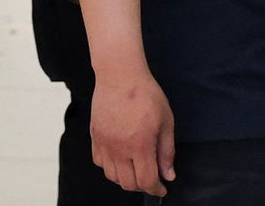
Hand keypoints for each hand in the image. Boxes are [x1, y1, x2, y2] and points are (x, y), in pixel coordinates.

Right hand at [90, 69, 175, 196]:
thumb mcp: (166, 121)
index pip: (147, 181)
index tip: (162, 188)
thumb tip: (169, 175)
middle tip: (150, 178)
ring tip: (135, 169)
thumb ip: (167, 151)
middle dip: (142, 186)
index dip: (156, 189)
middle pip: (128, 184)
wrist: (120, 74)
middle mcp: (120, 148)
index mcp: (140, 145)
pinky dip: (110, 167)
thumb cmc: (146, 93)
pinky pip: (99, 162)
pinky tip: (119, 158)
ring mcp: (105, 143)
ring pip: (112, 176)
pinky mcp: (95, 136)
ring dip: (125, 178)